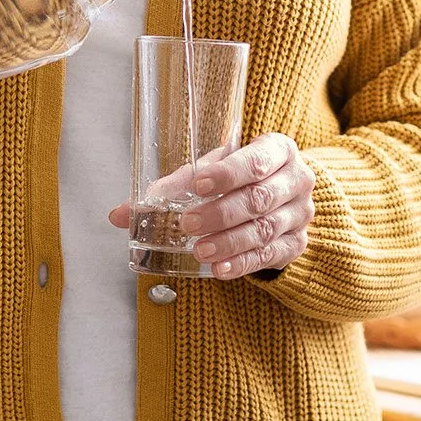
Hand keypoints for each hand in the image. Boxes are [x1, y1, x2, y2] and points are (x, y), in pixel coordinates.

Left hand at [110, 133, 314, 279]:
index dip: (227, 173)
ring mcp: (299, 215)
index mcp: (278, 150)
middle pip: (259, 198)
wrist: (285, 194)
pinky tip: (218, 270)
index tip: (198, 186)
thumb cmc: (242, 176)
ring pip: (264, 230)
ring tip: (199, 250)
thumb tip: (121, 214)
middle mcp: (295, 180)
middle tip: (188, 223)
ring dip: (229, 242)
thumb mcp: (213, 171)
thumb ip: (173, 187)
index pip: (256, 160)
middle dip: (221, 213)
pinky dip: (242, 264)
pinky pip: (269, 256)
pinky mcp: (295, 244)